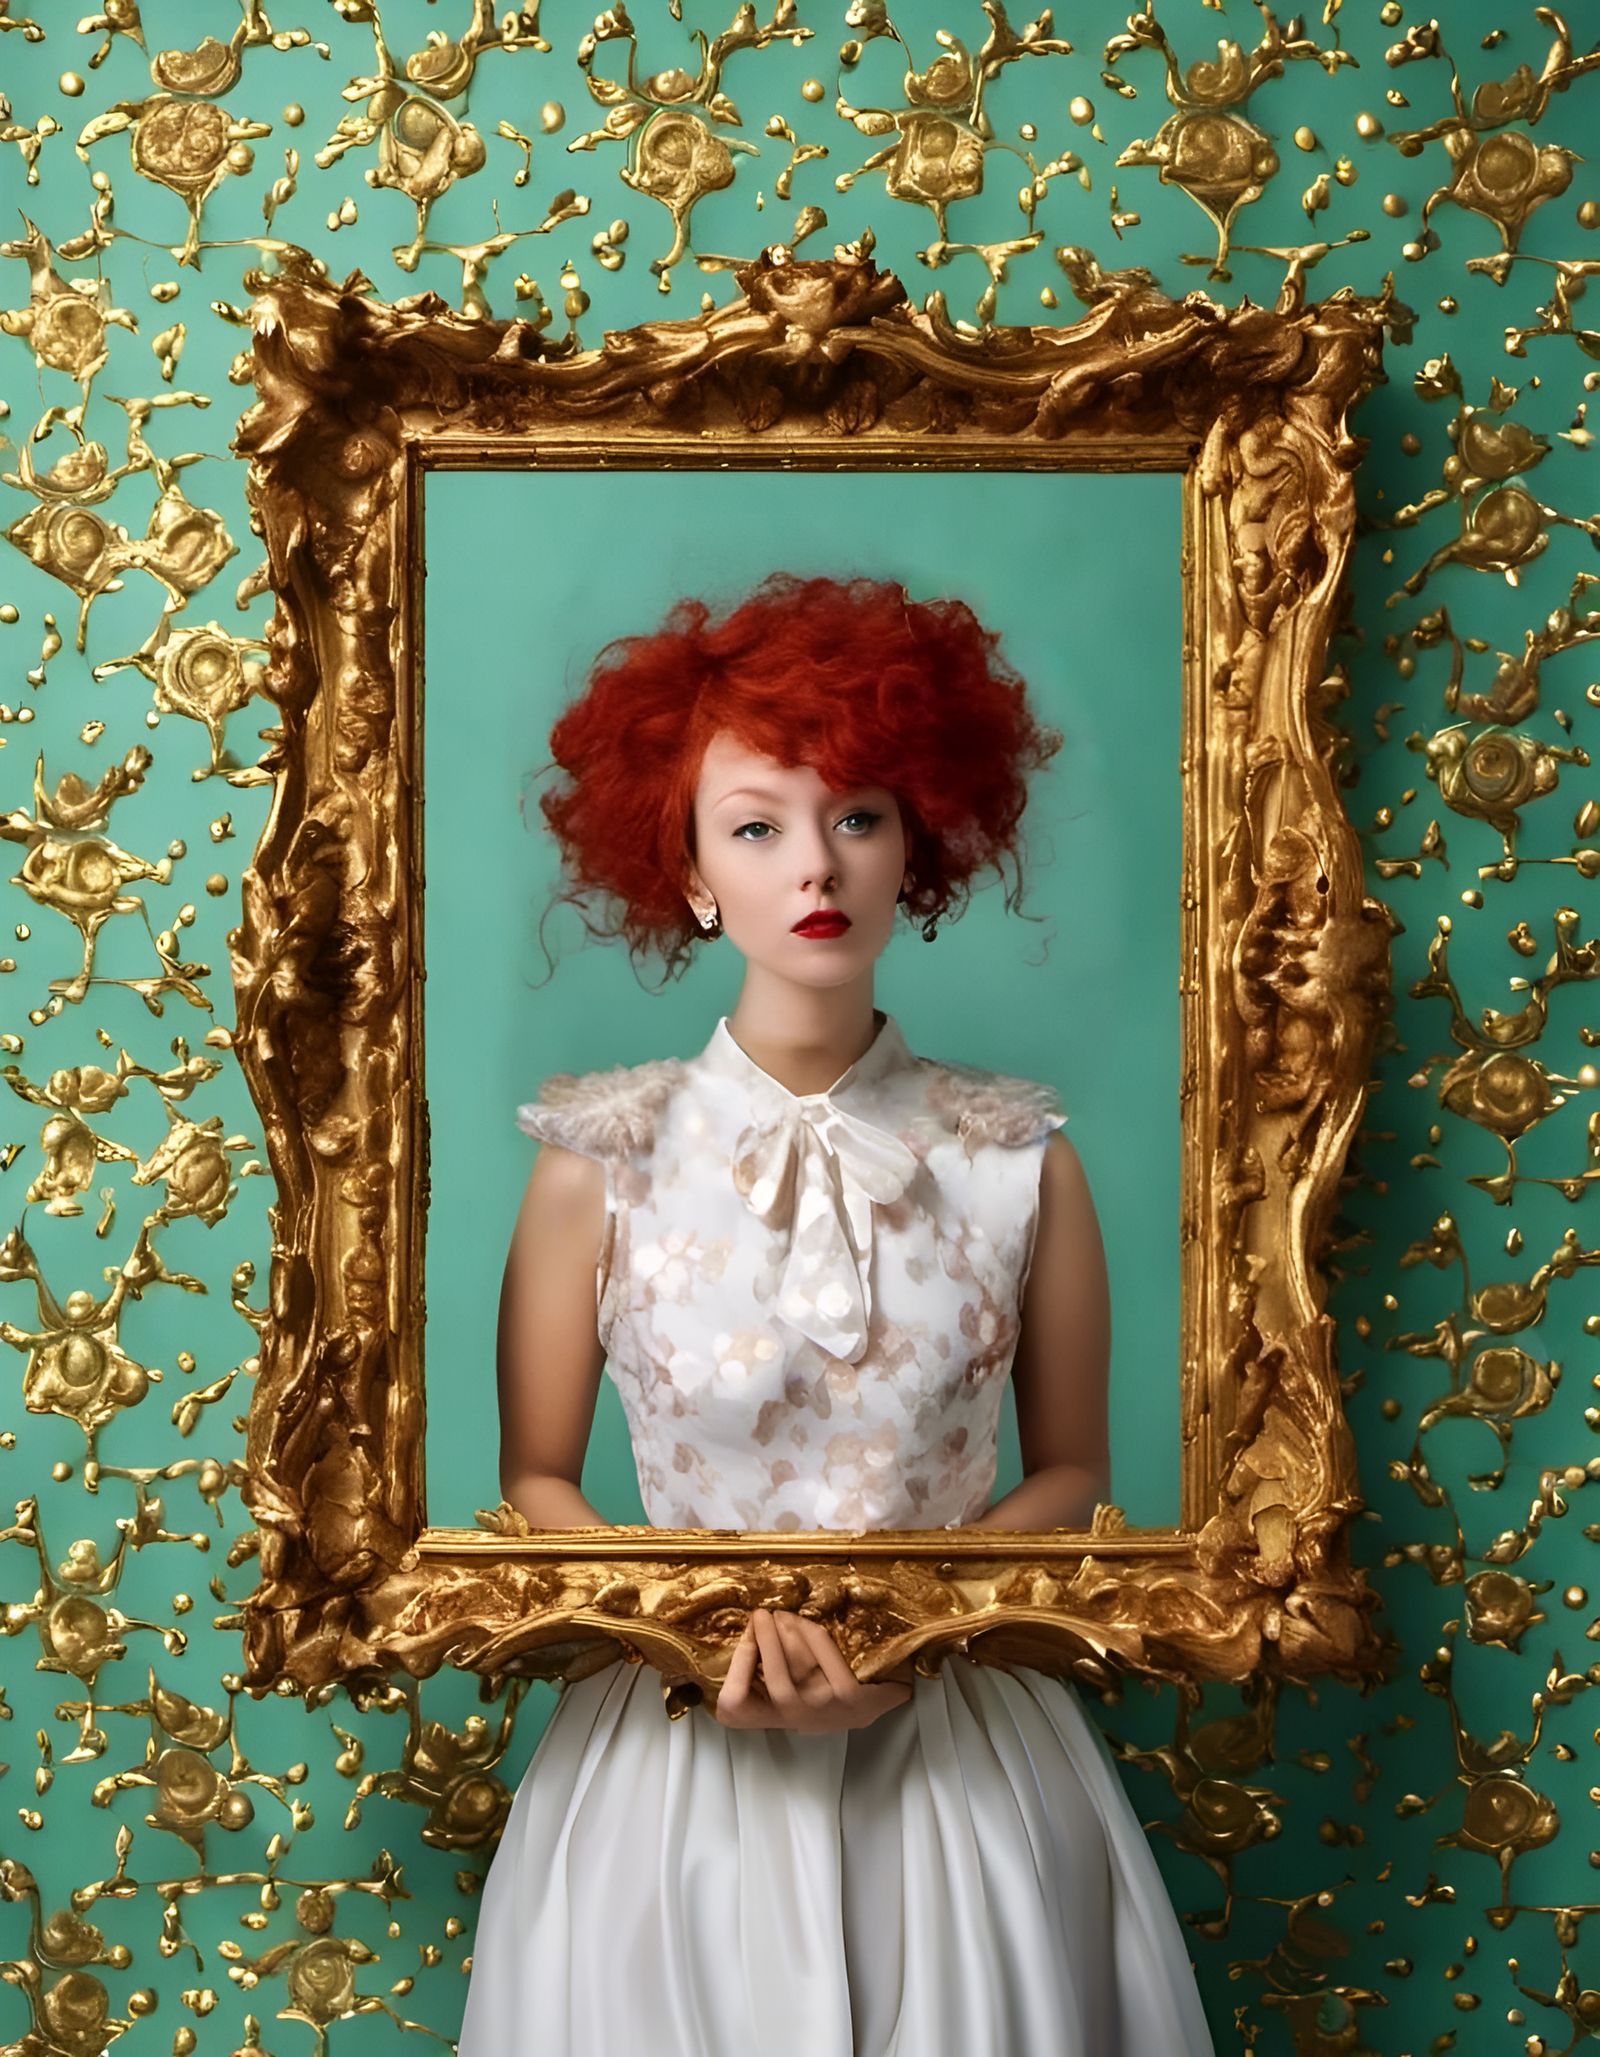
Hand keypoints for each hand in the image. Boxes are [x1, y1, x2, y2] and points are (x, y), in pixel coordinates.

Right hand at [711, 1609, 913, 1732]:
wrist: (876, 1704)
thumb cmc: (824, 1689)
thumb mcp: (793, 1685)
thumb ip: (772, 1664)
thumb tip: (753, 1625)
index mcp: (774, 1715)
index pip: (733, 1707)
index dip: (734, 1670)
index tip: (745, 1637)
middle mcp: (795, 1719)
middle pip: (767, 1684)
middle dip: (762, 1641)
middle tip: (760, 1614)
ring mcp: (822, 1712)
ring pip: (792, 1671)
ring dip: (785, 1634)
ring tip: (783, 1616)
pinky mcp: (849, 1698)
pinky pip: (822, 1657)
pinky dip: (812, 1635)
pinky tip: (808, 1625)